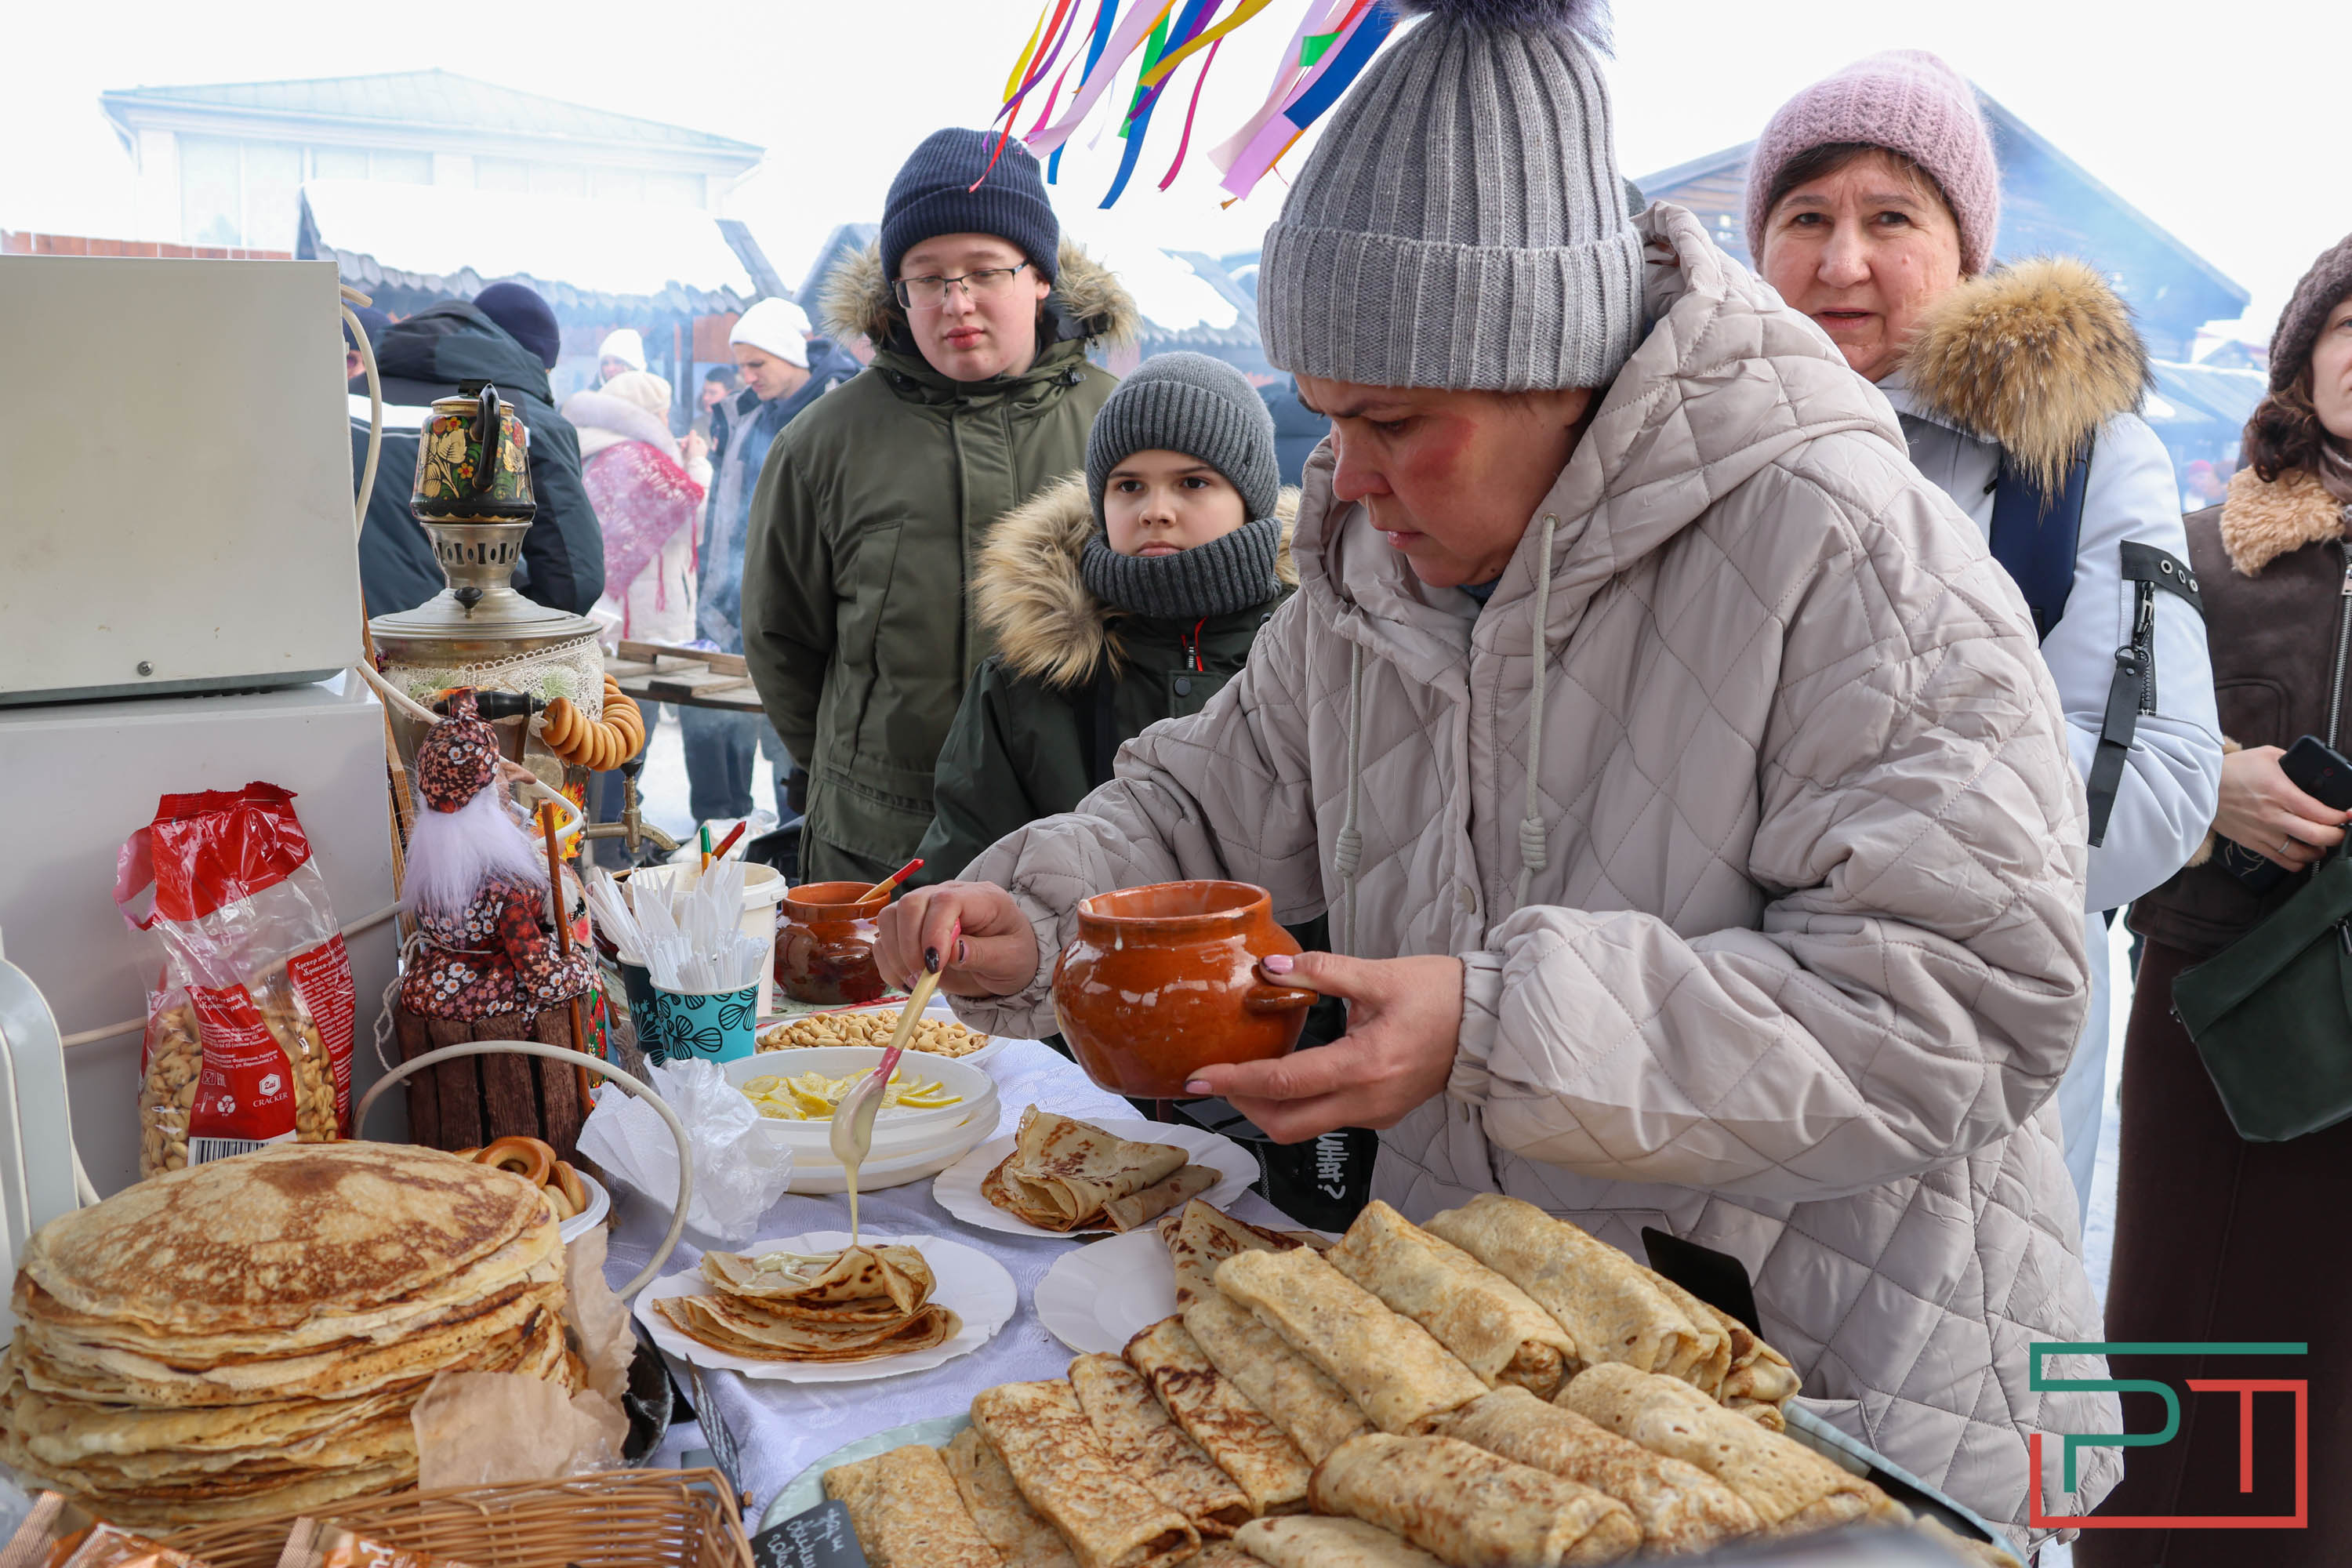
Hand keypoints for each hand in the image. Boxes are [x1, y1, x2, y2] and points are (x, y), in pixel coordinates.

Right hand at [683, 431, 708, 463]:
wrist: (693, 466)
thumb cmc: (694, 455)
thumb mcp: (693, 444)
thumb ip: (692, 437)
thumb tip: (693, 430)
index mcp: (702, 445)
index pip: (696, 438)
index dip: (690, 437)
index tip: (685, 438)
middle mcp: (699, 449)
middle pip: (691, 442)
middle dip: (686, 442)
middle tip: (682, 444)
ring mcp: (695, 453)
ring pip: (688, 446)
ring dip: (684, 446)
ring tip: (682, 448)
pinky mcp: (691, 457)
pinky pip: (686, 451)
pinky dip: (684, 450)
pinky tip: (681, 451)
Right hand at [874, 881, 1038, 998]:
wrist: (1008, 960)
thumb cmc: (1015, 955)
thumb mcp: (1010, 960)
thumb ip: (982, 954)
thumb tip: (952, 952)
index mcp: (981, 898)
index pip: (946, 901)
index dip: (934, 932)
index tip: (936, 965)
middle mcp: (948, 895)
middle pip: (910, 904)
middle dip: (910, 945)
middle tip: (925, 977)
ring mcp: (926, 909)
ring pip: (890, 918)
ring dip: (896, 955)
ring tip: (918, 981)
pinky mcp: (910, 927)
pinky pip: (884, 939)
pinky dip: (889, 964)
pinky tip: (908, 981)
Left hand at [1184, 952, 1462, 1142]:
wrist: (1489, 1023)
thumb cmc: (1441, 996)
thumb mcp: (1378, 976)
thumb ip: (1321, 971)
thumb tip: (1270, 969)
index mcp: (1362, 1066)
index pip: (1283, 1083)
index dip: (1235, 1081)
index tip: (1199, 1077)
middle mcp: (1366, 1100)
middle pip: (1286, 1124)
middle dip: (1245, 1106)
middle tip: (1218, 1078)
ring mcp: (1375, 1112)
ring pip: (1307, 1126)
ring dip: (1271, 1107)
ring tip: (1247, 1075)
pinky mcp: (1382, 1113)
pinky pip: (1330, 1117)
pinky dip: (1301, 1103)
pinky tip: (1293, 1076)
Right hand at [2212, 745, 2346, 870]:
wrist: (2199, 786)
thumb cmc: (2232, 769)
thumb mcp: (2267, 755)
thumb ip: (2293, 763)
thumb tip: (2313, 771)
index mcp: (2279, 791)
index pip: (2320, 812)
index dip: (2341, 816)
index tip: (2348, 815)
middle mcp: (2273, 814)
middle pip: (2316, 835)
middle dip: (2336, 835)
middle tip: (2340, 830)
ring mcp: (2262, 831)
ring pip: (2301, 853)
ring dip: (2318, 851)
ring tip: (2322, 845)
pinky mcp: (2252, 842)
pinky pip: (2281, 860)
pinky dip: (2297, 862)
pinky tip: (2302, 856)